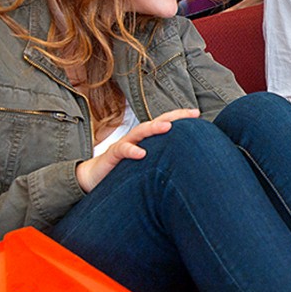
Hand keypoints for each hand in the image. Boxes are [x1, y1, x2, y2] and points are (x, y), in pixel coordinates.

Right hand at [75, 109, 199, 192]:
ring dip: (153, 128)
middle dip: (174, 117)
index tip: (197, 113)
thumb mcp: (147, 165)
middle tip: (191, 114)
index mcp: (147, 140)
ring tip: (168, 127)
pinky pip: (122, 150)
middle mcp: (137, 139)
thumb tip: (187, 167)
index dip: (180, 117)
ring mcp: (124, 145)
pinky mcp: (112, 156)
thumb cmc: (124, 171)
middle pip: (156, 122)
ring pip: (140, 132)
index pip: (165, 123)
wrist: (93, 178)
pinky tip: (142, 153)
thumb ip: (162, 160)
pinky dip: (132, 151)